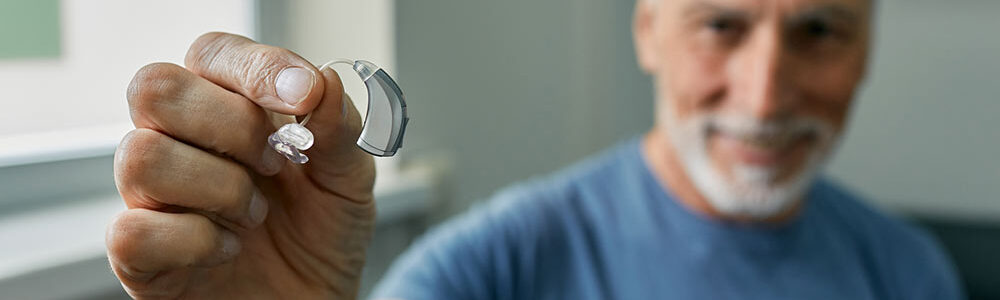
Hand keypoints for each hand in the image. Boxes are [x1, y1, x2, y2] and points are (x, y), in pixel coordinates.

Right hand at [106, 32, 375, 298]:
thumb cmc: (321, 234)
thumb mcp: (347, 179)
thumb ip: (338, 130)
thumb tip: (323, 80)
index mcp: (226, 107)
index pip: (211, 53)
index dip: (256, 67)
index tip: (304, 96)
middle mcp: (178, 141)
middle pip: (155, 88)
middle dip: (233, 125)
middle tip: (276, 163)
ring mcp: (153, 196)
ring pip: (142, 156)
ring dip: (219, 187)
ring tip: (255, 214)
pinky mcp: (140, 254)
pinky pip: (134, 230)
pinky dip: (196, 241)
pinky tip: (228, 248)